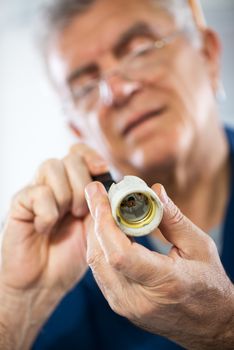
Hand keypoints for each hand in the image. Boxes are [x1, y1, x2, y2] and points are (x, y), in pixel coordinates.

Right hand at [0, 144, 107, 348]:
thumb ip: (102, 205)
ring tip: (66, 217)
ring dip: (66, 194)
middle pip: (70, 158)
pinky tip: (45, 228)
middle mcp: (54, 183)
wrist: (42, 283)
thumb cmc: (70, 255)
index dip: (91, 157)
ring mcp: (36, 191)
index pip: (79, 152)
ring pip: (52, 166)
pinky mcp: (20, 203)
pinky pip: (37, 192)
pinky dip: (47, 212)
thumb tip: (113, 184)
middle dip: (82, 183)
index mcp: (73, 185)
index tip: (102, 170)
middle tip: (81, 211)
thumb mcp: (95, 228)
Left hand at [85, 182, 233, 349]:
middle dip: (95, 220)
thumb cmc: (209, 285)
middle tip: (97, 194)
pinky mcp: (120, 306)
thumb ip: (173, 218)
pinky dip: (100, 247)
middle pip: (101, 256)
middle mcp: (138, 299)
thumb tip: (153, 191)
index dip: (105, 223)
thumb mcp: (199, 246)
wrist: (209, 325)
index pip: (120, 254)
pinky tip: (107, 230)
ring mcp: (126, 306)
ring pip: (96, 263)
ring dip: (96, 232)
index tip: (100, 197)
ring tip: (102, 207)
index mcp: (164, 282)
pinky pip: (100, 272)